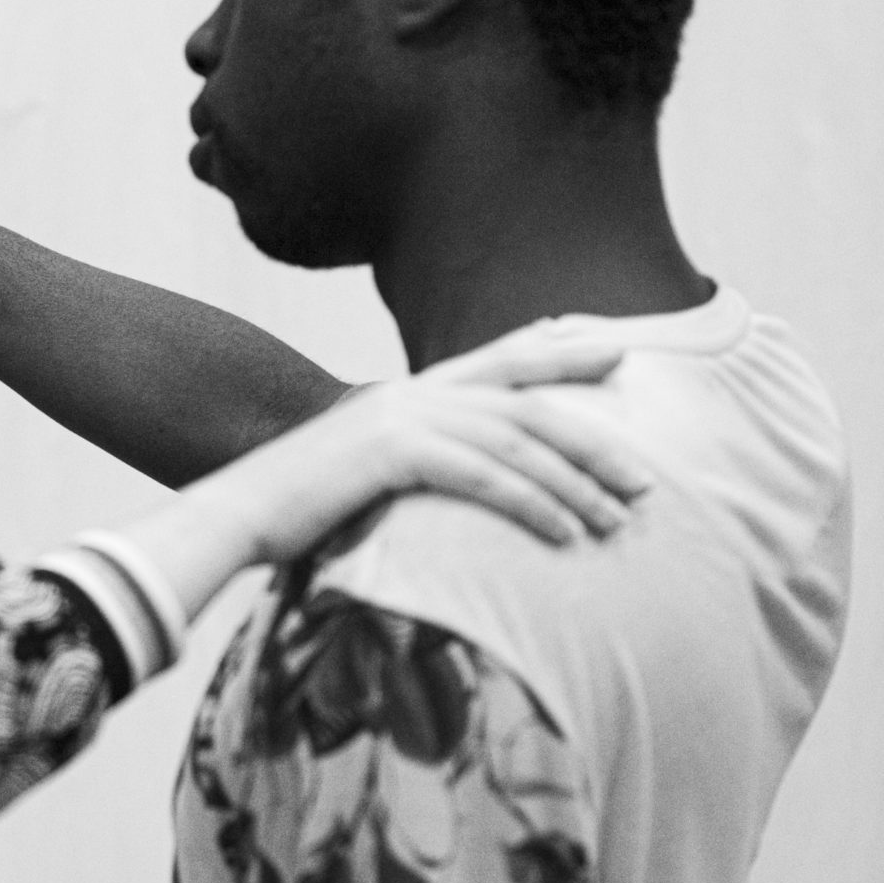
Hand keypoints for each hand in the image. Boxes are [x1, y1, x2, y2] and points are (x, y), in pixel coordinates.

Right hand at [252, 327, 651, 553]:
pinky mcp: (393, 454)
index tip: (618, 349)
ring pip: (516, 442)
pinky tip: (566, 533)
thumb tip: (459, 483)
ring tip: (617, 522)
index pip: (499, 357)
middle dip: (592, 438)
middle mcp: (413, 393)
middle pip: (526, 401)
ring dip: (576, 484)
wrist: (240, 513)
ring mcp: (403, 418)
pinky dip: (534, 504)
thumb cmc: (301, 507)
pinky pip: (485, 477)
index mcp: (409, 392)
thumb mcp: (366, 470)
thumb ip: (416, 462)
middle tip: (644, 477)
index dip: (560, 350)